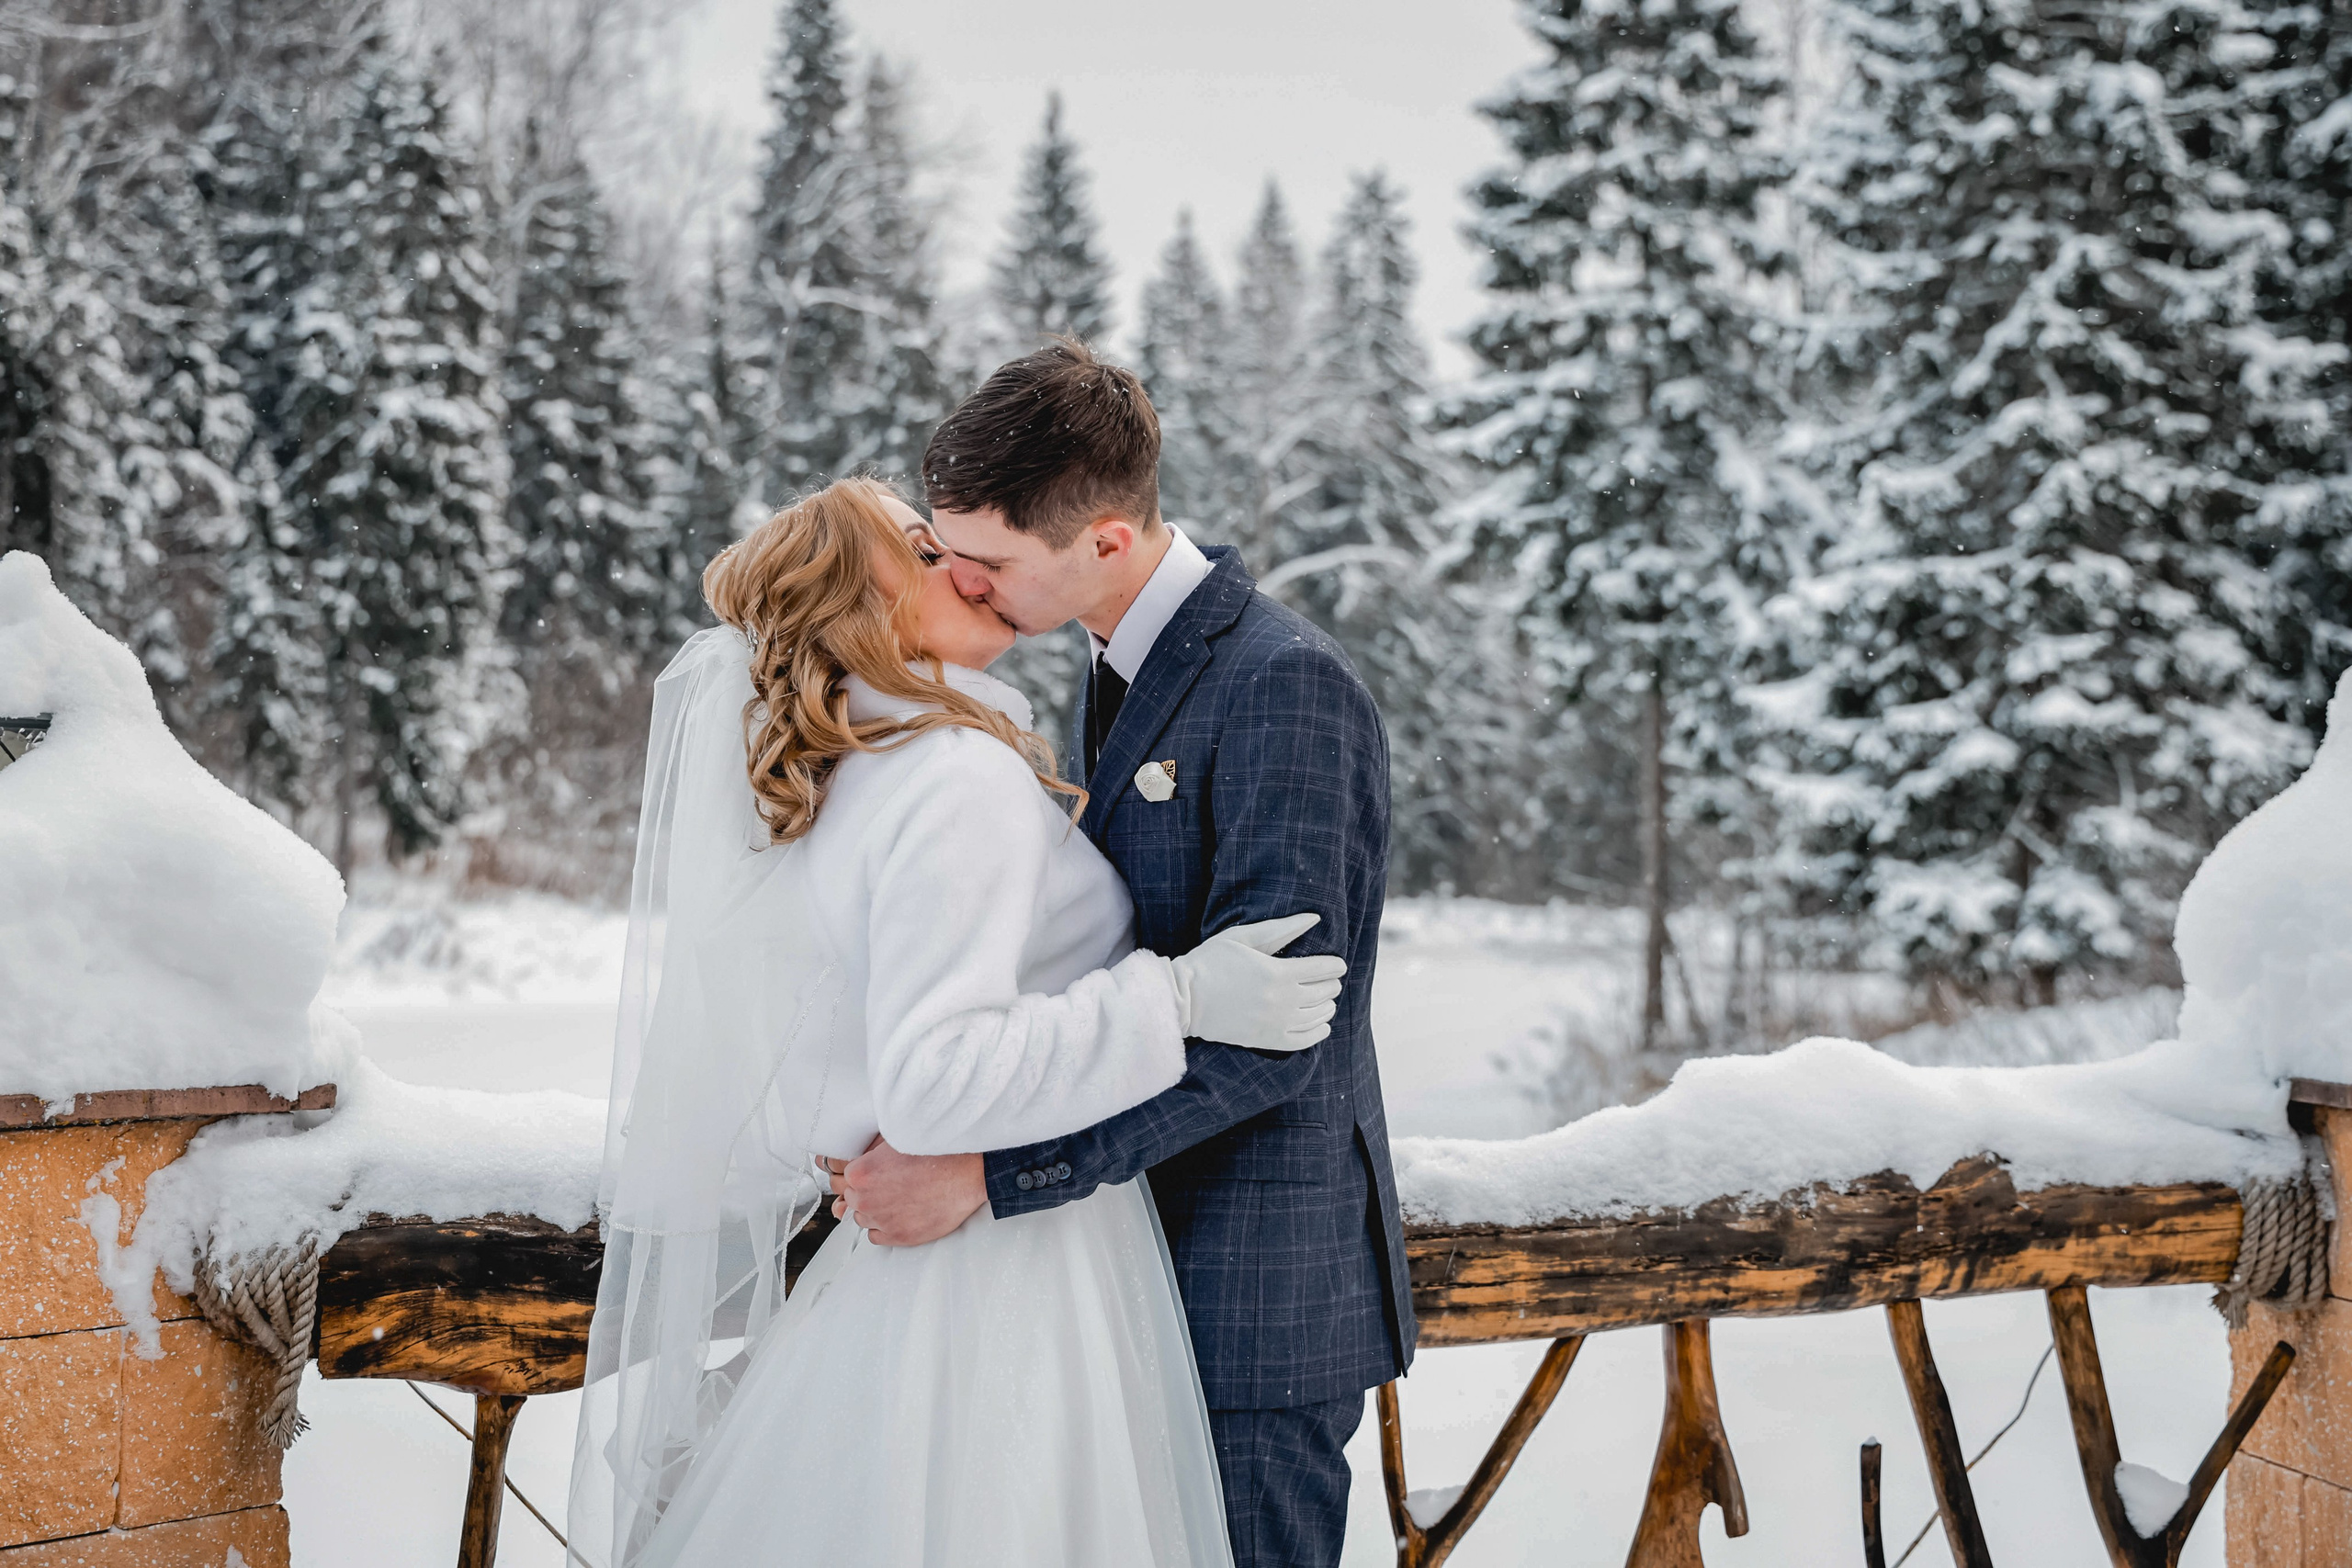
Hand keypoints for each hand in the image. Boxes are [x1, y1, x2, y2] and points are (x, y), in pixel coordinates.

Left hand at [824, 1136, 986, 1246]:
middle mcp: (865, 1198)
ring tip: (897, 1198)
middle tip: (889, 1185)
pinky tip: (899, 1214)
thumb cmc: (935, 1153)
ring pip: (862, 1218)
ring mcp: (881, 1220)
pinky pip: (875, 1236)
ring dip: (874, 1210)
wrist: (965, 1173)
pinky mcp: (897, 1236)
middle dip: (866, 1192)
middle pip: (852, 1198)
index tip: (873, 1175)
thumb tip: (857, 1163)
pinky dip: (884, 1227)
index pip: (844, 1177)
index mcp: (860, 1173)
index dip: (860, 1175)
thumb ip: (869, 1155)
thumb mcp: (895, 1141)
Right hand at [1171, 912, 1346, 1051]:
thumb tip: (1313, 918)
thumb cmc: (1211, 961)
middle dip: (1331, 984)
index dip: (1334, 966)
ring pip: (1317, 1016)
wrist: (1184, 998)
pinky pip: (1304, 1040)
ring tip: (1326, 1000)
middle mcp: (1282, 1000)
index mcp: (1278, 972)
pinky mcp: (1266, 1040)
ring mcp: (1276, 1023)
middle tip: (1330, 980)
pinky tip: (1322, 1026)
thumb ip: (1280, 929)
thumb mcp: (1243, 937)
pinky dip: (1318, 1033)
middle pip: (1324, 992)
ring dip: (1327, 1006)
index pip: (1323, 969)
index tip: (1337, 964)